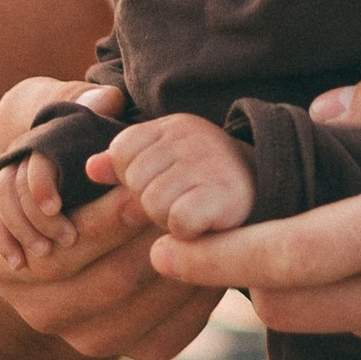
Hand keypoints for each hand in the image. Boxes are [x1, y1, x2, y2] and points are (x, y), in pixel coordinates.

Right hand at [0, 78, 214, 359]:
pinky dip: (198, 300)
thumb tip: (107, 99)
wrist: (44, 225)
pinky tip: (216, 258)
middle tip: (197, 205)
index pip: (68, 245)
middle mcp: (38, 311)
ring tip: (214, 227)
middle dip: (161, 240)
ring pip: (145, 311)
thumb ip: (60, 100)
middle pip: (113, 281)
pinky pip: (169, 334)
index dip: (112, 216)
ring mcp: (83, 339)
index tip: (146, 187)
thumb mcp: (28, 118)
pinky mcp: (127, 351)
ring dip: (187, 268)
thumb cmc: (38, 160)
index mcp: (4, 259)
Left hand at [102, 114, 256, 239]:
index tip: (164, 182)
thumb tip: (90, 168)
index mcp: (172, 126)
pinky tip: (207, 224)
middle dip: (152, 201)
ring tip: (196, 210)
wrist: (270, 193)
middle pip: (134, 182)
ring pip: (152, 205)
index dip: (135, 178)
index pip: (121, 153)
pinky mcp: (224, 194)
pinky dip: (189, 232)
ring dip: (170, 219)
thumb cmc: (208, 183)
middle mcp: (191, 136)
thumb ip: (124, 162)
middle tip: (184, 200)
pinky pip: (178, 222)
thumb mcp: (166, 163)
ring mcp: (209, 162)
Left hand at [148, 51, 360, 359]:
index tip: (163, 242)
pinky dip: (354, 302)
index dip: (216, 257)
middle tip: (209, 231)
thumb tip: (324, 112)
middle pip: (288, 305)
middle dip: (240, 274)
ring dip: (297, 287)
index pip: (294, 257)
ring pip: (330, 323)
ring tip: (294, 232)